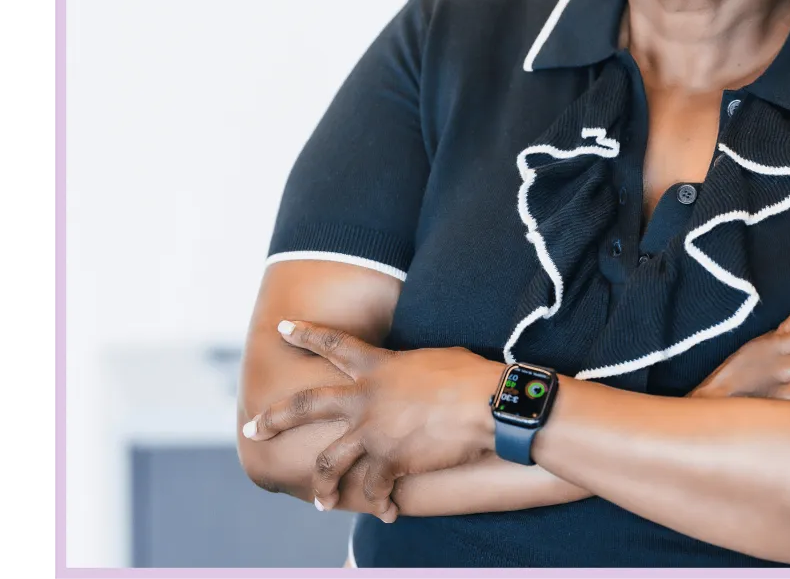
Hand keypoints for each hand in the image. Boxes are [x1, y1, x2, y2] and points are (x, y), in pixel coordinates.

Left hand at [242, 323, 502, 516]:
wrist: (488, 405)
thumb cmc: (471, 376)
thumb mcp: (434, 360)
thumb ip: (410, 368)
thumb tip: (414, 373)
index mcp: (378, 365)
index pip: (334, 343)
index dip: (306, 333)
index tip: (282, 327)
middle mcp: (366, 396)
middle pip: (306, 405)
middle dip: (274, 418)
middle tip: (251, 429)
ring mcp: (373, 430)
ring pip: (327, 461)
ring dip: (320, 485)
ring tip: (319, 502)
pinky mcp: (390, 461)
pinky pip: (373, 488)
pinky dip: (379, 502)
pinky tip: (384, 512)